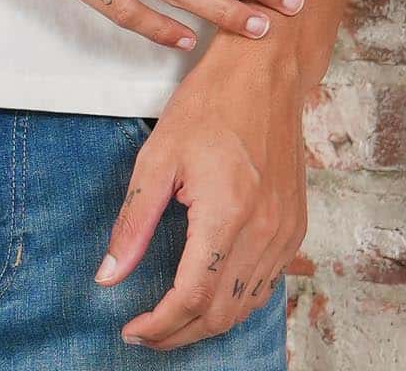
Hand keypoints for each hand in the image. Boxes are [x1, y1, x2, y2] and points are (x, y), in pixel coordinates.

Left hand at [93, 38, 308, 350]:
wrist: (266, 71)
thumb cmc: (211, 102)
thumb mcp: (158, 156)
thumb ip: (134, 222)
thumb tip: (109, 276)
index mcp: (227, 213)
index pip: (191, 297)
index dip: (159, 324)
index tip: (132, 330)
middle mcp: (264, 230)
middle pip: (220, 313)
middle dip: (179, 333)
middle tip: (146, 332)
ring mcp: (285, 231)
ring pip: (246, 306)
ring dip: (208, 322)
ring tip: (172, 319)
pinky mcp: (296, 226)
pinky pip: (267, 284)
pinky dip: (237, 301)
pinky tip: (211, 294)